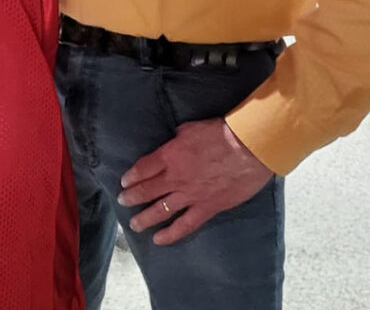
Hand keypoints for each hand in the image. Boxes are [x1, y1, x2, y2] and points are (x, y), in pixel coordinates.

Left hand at [117, 118, 273, 244]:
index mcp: (169, 155)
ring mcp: (190, 195)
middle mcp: (175, 177)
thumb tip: (173, 140)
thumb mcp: (190, 128)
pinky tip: (159, 239)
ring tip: (134, 224)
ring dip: (145, 218)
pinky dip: (171, 234)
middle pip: (147, 190)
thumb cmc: (220, 133)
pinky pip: (185, 225)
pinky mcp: (207, 208)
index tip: (124, 182)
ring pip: (161, 210)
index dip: (131, 176)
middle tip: (122, 202)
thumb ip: (177, 138)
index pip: (143, 168)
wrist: (247, 149)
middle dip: (132, 197)